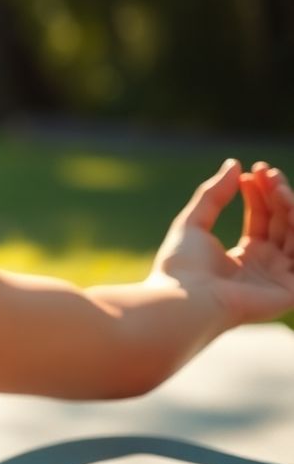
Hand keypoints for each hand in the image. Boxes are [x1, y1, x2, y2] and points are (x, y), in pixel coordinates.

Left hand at [153, 159, 293, 325]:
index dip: (260, 194)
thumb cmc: (180, 267)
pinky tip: (287, 203)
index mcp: (243, 258)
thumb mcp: (193, 222)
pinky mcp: (289, 291)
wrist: (182, 300)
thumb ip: (213, 194)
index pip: (262, 220)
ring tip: (275, 184)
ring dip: (289, 205)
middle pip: (282, 224)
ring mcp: (278, 280)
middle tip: (267, 171)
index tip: (252, 172)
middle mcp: (264, 269)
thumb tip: (234, 163)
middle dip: (277, 195)